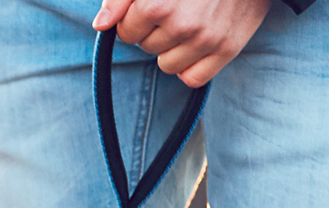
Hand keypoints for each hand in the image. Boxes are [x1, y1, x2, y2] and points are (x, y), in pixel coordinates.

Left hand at [93, 0, 269, 87]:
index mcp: (158, 4)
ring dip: (171, 50)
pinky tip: (197, 45)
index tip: (152, 4)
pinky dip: (190, 66)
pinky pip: (192, 79)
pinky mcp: (227, 50)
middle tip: (176, 8)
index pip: (126, 32)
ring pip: (166, 65)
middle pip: (146, 48)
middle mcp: (182, 25)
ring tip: (188, 24)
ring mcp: (206, 40)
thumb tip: (101, 25)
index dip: (135, 19)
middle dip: (154, 31)